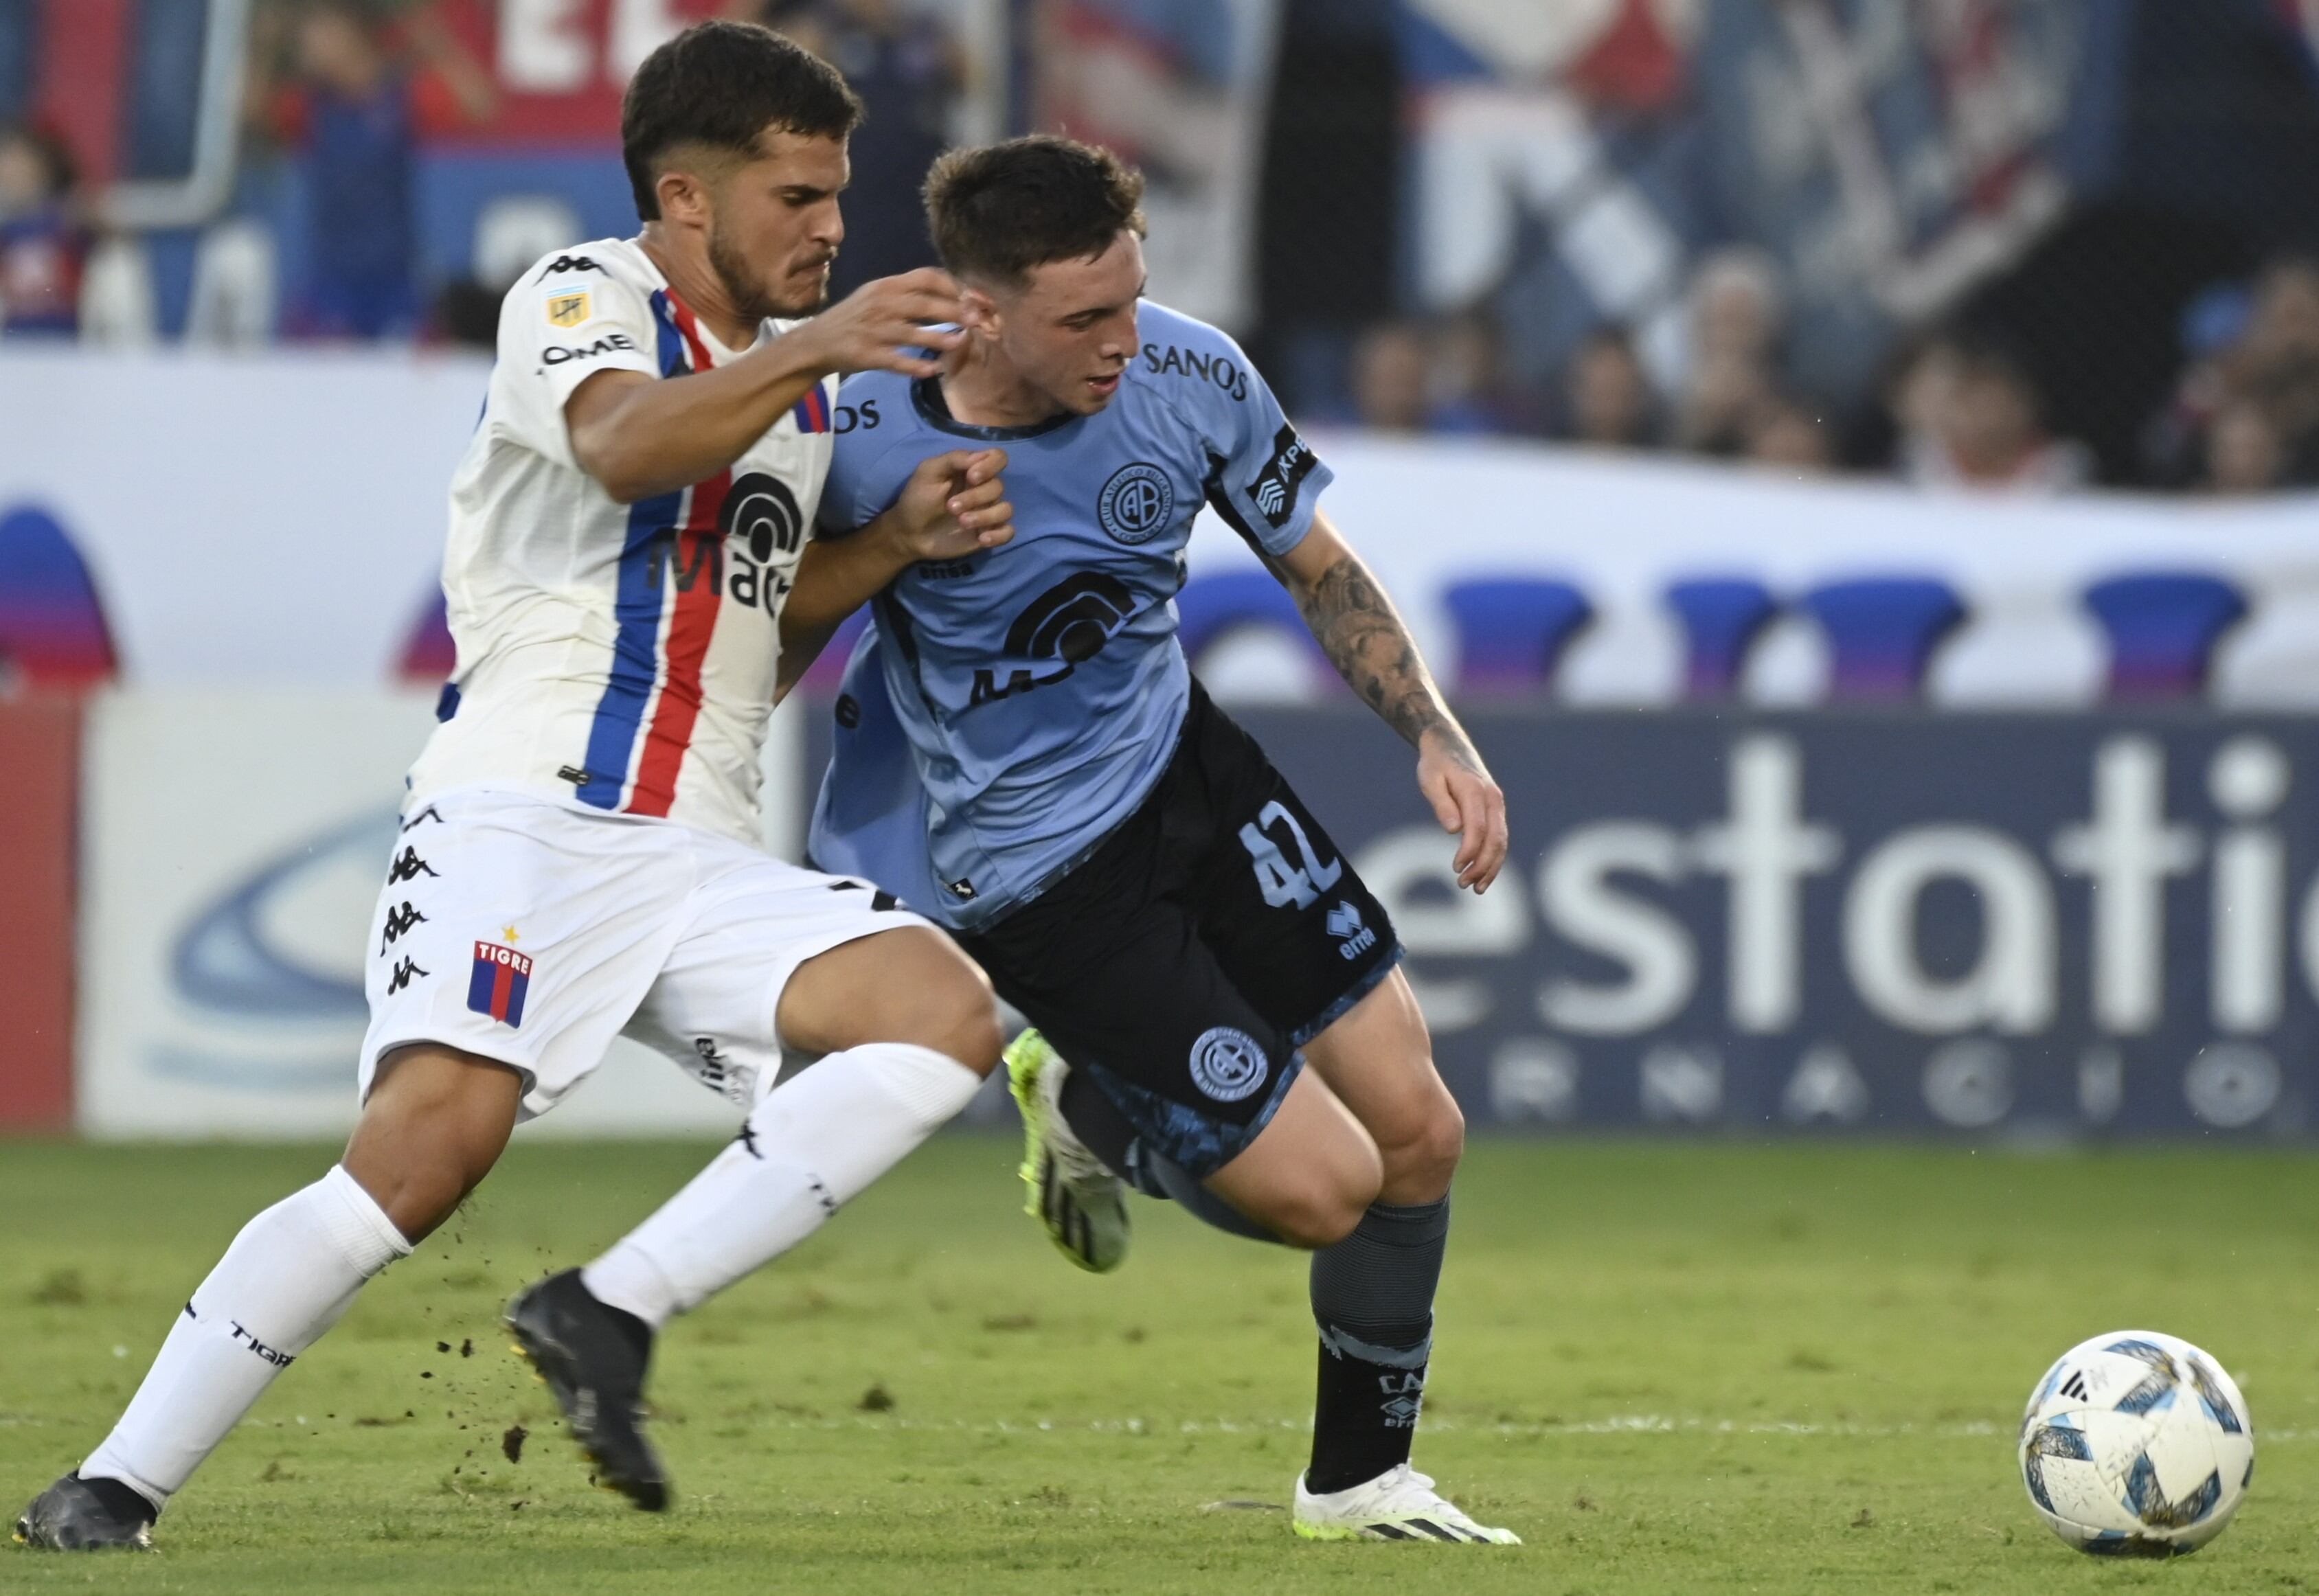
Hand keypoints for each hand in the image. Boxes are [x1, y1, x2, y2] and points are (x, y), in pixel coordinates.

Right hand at [791, 267, 965, 378]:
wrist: (817, 342)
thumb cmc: (855, 317)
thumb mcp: (877, 295)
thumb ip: (908, 292)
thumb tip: (949, 293)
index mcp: (887, 285)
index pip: (927, 277)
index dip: (954, 286)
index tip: (973, 299)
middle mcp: (882, 304)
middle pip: (924, 303)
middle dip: (954, 311)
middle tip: (977, 320)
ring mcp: (875, 330)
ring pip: (913, 332)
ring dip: (940, 338)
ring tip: (962, 342)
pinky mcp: (868, 354)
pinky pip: (897, 361)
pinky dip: (916, 366)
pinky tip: (933, 370)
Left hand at [880, 449, 1013, 563]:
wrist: (909, 533)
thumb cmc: (917, 499)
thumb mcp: (929, 472)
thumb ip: (954, 459)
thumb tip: (981, 456)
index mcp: (972, 470)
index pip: (998, 458)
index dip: (991, 465)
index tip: (972, 477)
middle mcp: (984, 489)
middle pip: (999, 486)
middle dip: (975, 497)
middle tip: (951, 507)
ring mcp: (988, 512)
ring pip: (1006, 509)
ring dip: (986, 516)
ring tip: (962, 523)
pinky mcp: (989, 533)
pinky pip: (1008, 532)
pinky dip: (999, 535)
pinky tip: (982, 539)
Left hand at [1417, 729, 1507, 892]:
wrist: (1447, 744)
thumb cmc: (1435, 764)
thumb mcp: (1430, 780)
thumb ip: (1442, 804)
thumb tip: (1454, 830)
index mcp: (1476, 791)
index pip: (1478, 829)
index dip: (1469, 852)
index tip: (1456, 868)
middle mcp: (1493, 799)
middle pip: (1496, 839)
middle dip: (1483, 866)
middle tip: (1464, 885)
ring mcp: (1497, 804)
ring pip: (1502, 841)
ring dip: (1491, 867)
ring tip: (1476, 888)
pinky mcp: (1495, 810)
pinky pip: (1499, 837)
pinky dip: (1493, 857)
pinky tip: (1483, 874)